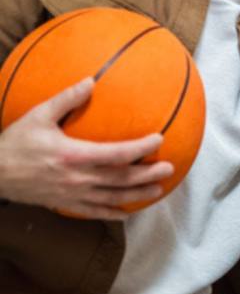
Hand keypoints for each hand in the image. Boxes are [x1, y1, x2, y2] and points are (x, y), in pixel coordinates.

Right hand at [0, 78, 172, 219]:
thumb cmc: (14, 143)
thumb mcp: (38, 116)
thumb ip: (66, 99)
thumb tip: (91, 80)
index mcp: (73, 156)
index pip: (117, 154)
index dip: (140, 148)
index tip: (159, 139)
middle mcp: (77, 178)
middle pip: (120, 179)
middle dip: (147, 174)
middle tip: (169, 168)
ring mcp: (71, 195)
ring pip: (111, 198)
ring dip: (137, 195)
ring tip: (158, 191)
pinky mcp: (63, 204)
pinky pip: (93, 212)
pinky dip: (112, 213)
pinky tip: (126, 212)